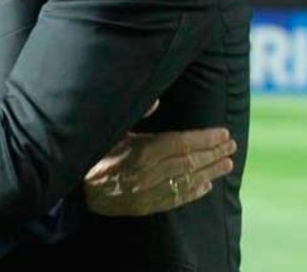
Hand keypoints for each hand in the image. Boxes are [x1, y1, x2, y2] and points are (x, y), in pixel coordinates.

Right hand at [83, 127, 235, 216]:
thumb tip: (156, 100)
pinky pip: (174, 200)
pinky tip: (206, 186)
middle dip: (213, 153)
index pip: (181, 143)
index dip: (205, 139)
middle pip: (188, 162)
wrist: (74, 187)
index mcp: (141, 151)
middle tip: (232, 146)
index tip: (223, 133)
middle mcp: (148, 172)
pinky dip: (192, 193)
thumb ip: (135, 114)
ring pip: (186, 181)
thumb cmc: (93, 153)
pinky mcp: (143, 206)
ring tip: (227, 165)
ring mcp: (147, 191)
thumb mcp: (110, 130)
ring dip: (209, 172)